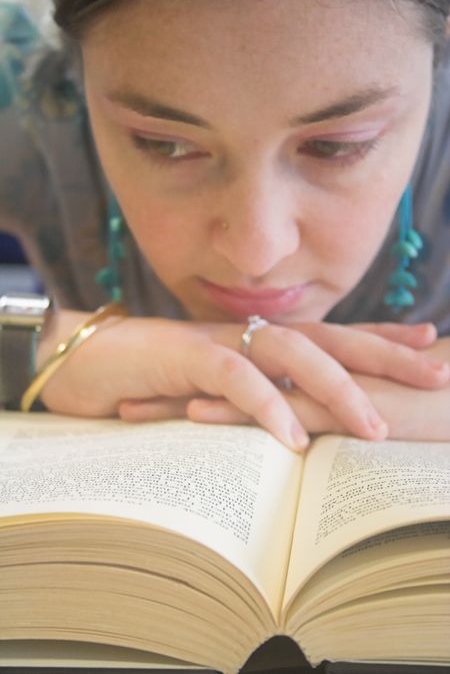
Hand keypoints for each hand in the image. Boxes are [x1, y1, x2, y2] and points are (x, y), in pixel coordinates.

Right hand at [41, 313, 445, 449]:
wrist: (82, 359)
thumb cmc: (148, 377)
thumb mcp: (209, 388)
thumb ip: (250, 391)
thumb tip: (292, 417)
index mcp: (256, 340)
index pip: (329, 335)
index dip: (378, 337)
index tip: (425, 343)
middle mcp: (246, 335)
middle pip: (327, 339)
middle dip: (384, 354)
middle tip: (436, 373)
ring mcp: (217, 342)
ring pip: (290, 355)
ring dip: (335, 390)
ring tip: (374, 428)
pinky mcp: (184, 358)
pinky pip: (235, 379)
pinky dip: (266, 406)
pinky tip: (294, 439)